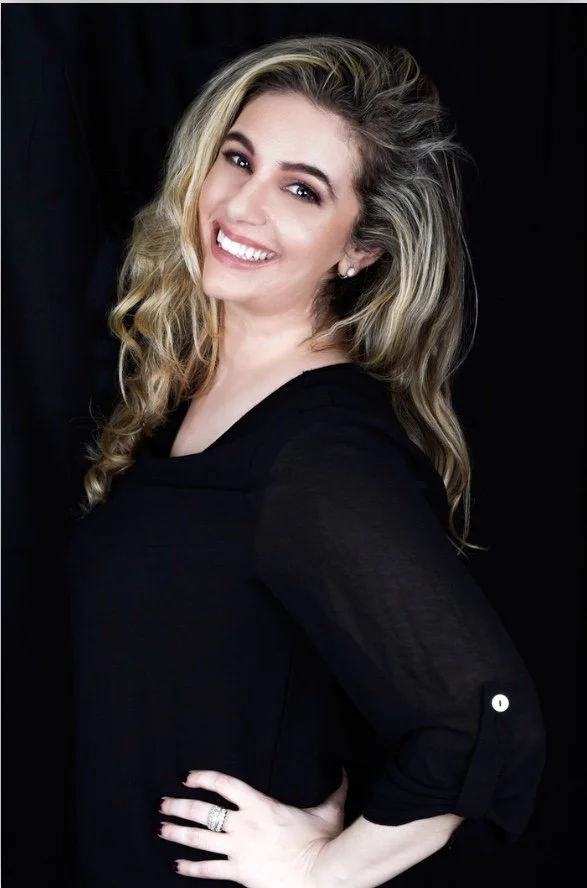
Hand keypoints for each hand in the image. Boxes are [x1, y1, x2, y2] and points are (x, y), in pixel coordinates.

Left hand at [158, 767, 348, 885]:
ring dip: (177, 833)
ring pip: (199, 839)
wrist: (320, 874)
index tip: (188, 777)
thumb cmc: (323, 842)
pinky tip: (177, 866)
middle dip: (180, 806)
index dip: (203, 778)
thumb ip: (333, 790)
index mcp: (260, 805)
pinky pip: (208, 870)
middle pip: (203, 811)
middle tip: (164, 803)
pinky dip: (190, 868)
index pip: (224, 785)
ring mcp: (239, 850)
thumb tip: (343, 771)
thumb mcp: (327, 810)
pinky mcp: (239, 873)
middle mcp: (244, 825)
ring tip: (161, 829)